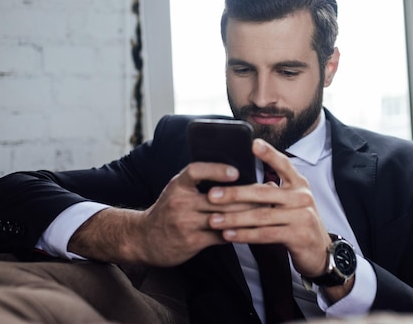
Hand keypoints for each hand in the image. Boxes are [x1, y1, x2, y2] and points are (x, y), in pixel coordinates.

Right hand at [69, 161, 255, 266]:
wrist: (144, 238)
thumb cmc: (168, 210)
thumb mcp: (177, 189)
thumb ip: (199, 181)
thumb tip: (235, 173)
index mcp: (178, 185)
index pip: (195, 171)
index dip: (216, 170)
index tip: (236, 171)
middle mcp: (180, 202)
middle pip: (218, 198)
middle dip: (246, 195)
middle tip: (268, 190)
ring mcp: (185, 223)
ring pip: (223, 218)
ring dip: (248, 214)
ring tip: (267, 209)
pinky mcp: (192, 241)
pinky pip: (221, 235)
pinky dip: (238, 231)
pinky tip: (253, 228)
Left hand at [207, 139, 332, 278]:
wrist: (319, 251)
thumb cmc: (298, 223)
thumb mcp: (291, 202)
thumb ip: (273, 190)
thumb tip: (242, 182)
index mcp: (299, 184)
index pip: (283, 164)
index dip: (269, 154)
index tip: (253, 143)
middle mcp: (302, 196)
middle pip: (263, 192)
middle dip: (234, 194)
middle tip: (212, 195)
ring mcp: (302, 216)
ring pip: (261, 215)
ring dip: (234, 218)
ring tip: (214, 220)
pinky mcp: (299, 235)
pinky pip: (266, 234)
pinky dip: (245, 235)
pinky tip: (229, 235)